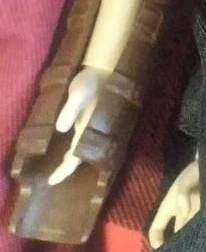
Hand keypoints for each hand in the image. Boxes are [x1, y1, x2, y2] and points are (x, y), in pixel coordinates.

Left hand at [47, 66, 105, 184]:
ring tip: (63, 166)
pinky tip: (76, 147)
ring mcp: (96, 126)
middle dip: (68, 168)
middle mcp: (93, 130)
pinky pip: (87, 141)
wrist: (107, 70)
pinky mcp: (96, 121)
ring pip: (85, 149)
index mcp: (87, 127)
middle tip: (55, 177)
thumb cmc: (91, 81)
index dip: (65, 169)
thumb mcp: (77, 92)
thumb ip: (70, 110)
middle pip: (80, 156)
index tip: (53, 181)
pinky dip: (79, 148)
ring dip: (74, 159)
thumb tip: (61, 129)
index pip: (75, 156)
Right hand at [148, 157, 200, 247]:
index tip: (161, 250)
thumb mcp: (185, 181)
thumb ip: (181, 195)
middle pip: (176, 236)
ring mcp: (197, 215)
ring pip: (192, 234)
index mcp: (169, 209)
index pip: (156, 229)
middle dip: (178, 247)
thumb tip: (183, 211)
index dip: (156, 241)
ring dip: (194, 243)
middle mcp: (182, 215)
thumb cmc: (195, 172)